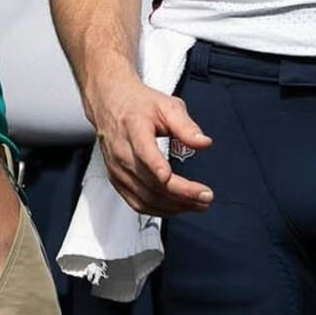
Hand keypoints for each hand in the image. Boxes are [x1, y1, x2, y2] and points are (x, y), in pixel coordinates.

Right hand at [84, 70, 213, 215]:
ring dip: (173, 206)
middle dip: (180, 193)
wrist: (110, 104)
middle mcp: (122, 152)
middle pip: (149, 180)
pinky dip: (159, 210)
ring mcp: (118, 169)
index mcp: (134, 128)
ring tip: (197, 204)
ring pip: (144, 197)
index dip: (155, 166)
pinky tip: (177, 208)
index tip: (169, 177)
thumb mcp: (167, 106)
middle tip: (205, 197)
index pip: (143, 151)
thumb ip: (186, 126)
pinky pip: (137, 203)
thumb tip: (203, 142)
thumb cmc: (138, 105)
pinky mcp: (117, 180)